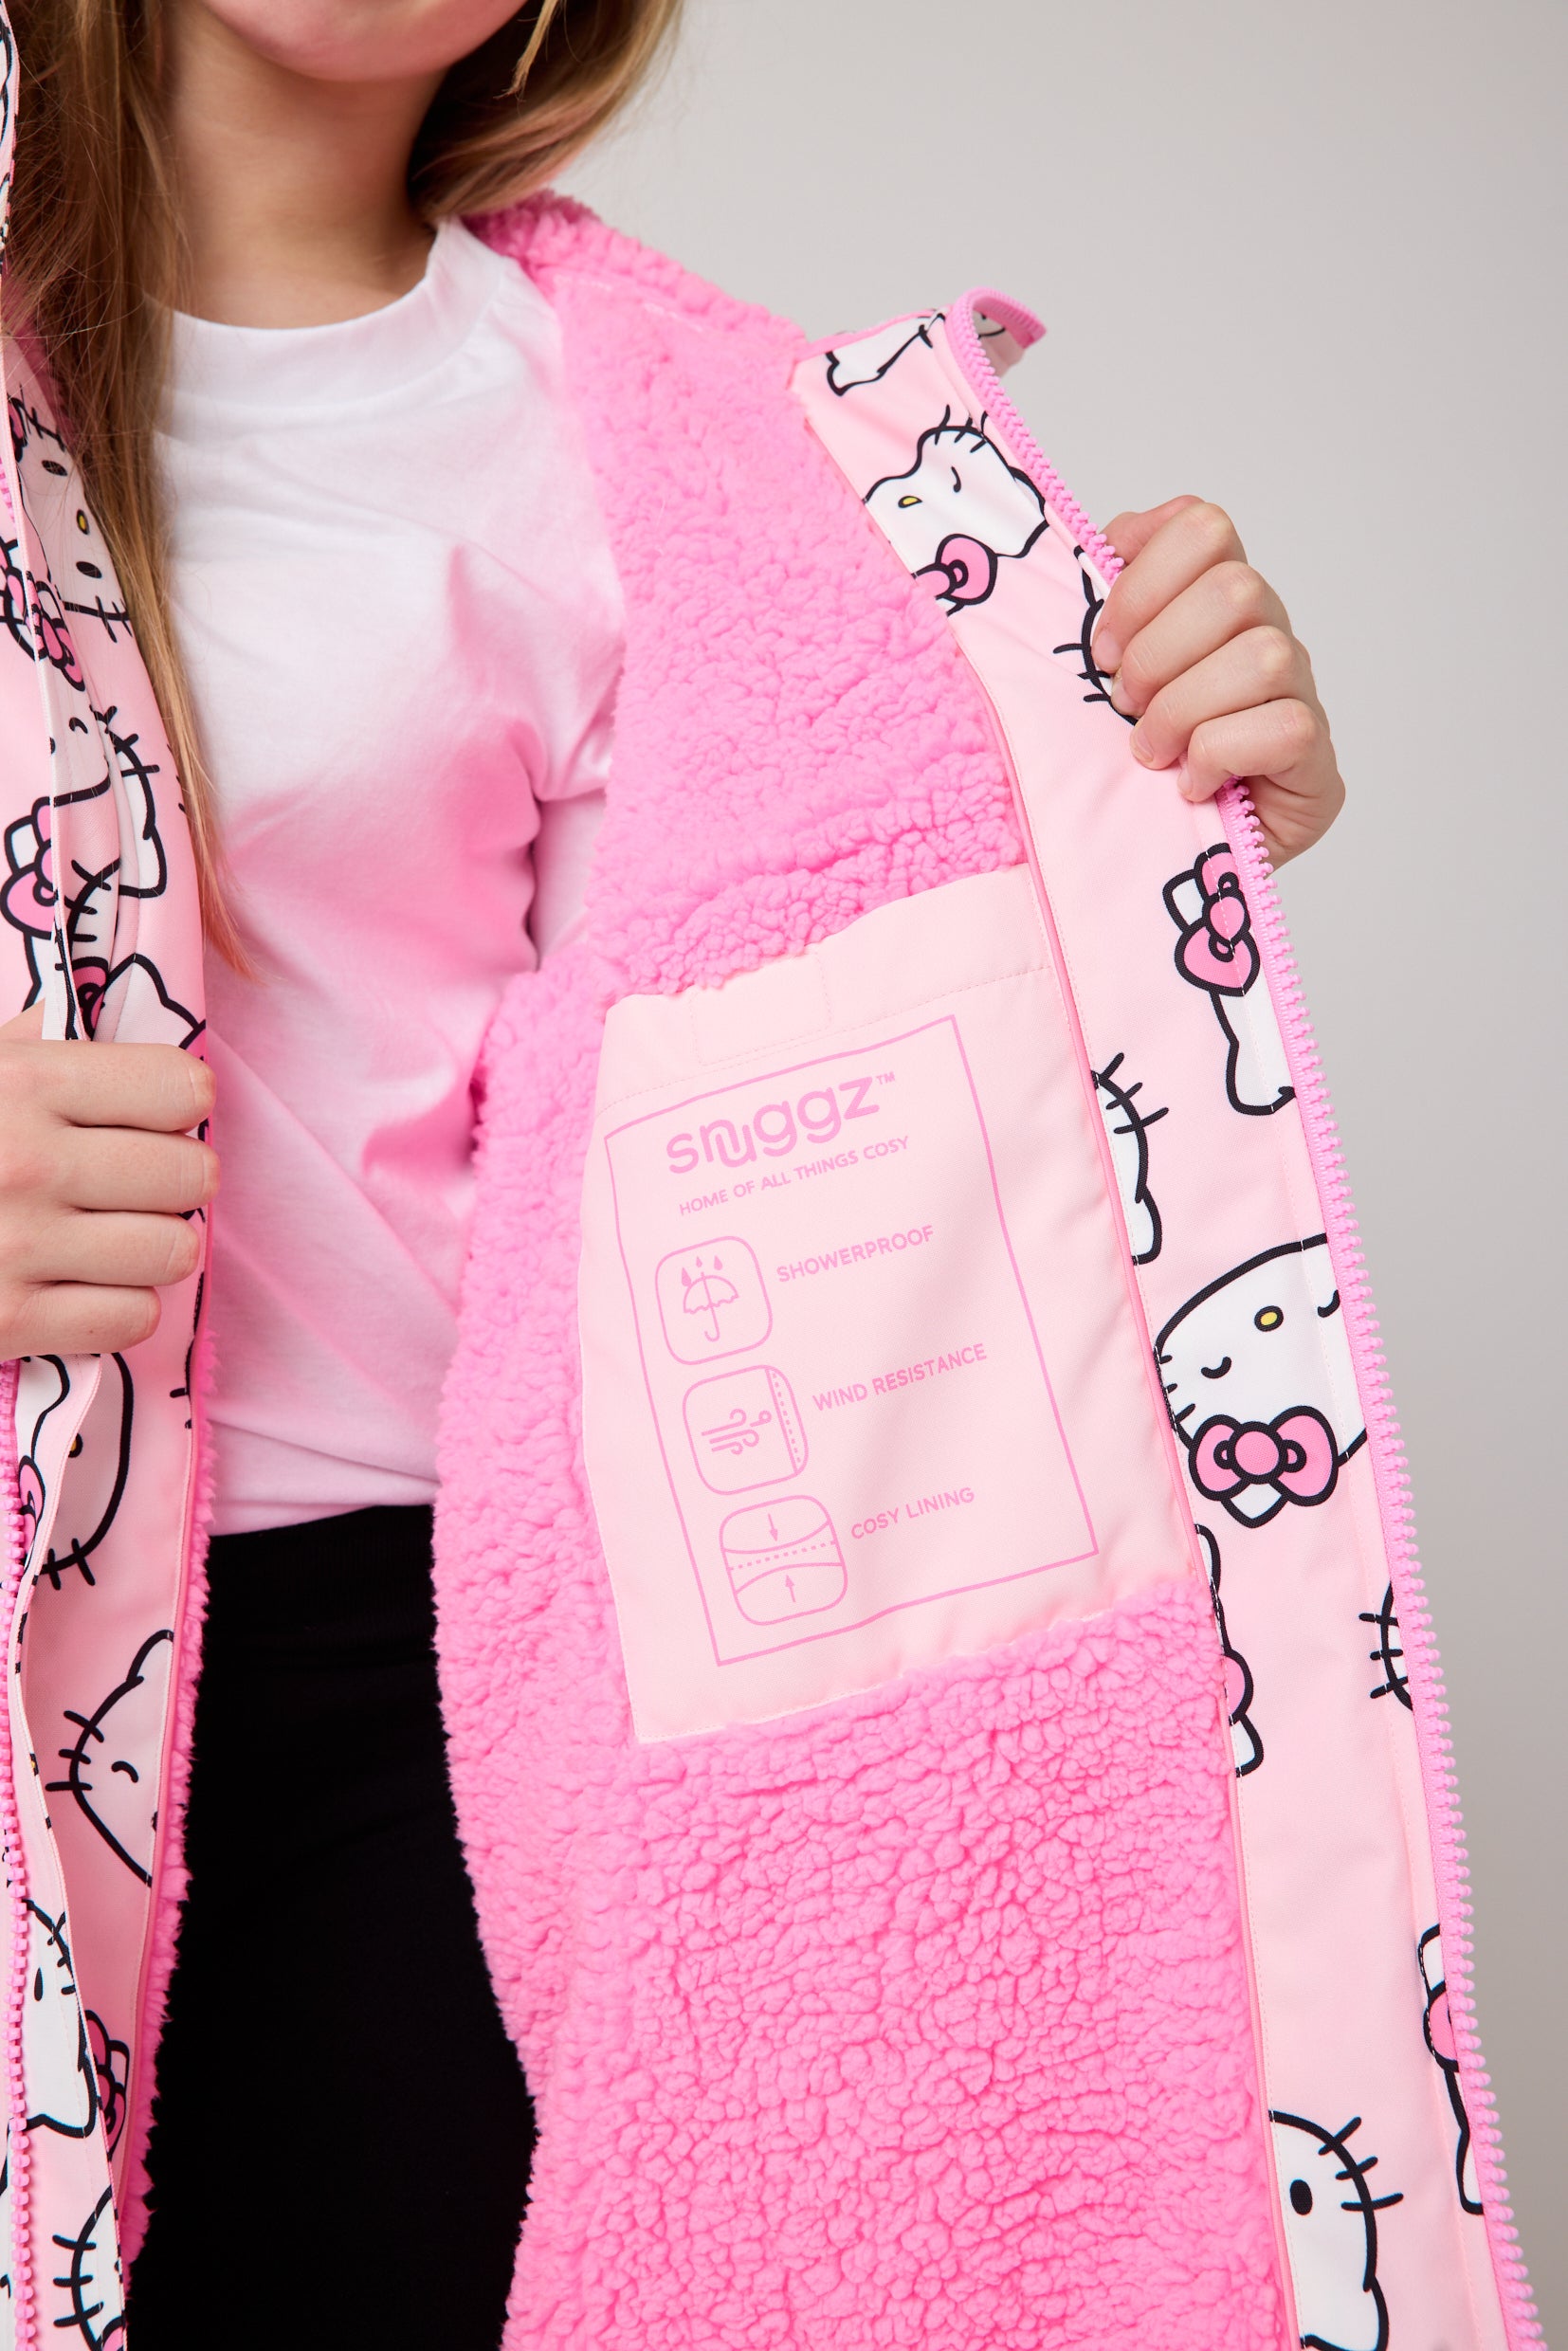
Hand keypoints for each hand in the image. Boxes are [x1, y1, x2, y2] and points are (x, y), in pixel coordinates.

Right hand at [0, 1004, 217, 1358]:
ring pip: (174, 1249)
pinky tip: (86, 1283)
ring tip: (118, 1232)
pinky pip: (131, 1318)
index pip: (181, 1086)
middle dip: (178, 1176)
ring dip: (157, 1243)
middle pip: (192, 1173)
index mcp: (27, 1083)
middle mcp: (32, 1163)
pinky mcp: (8, 1322)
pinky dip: (122, 1304)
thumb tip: (86, 1025)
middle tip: (143, 1180)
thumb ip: (26, 1045)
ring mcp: (21, 1248)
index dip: (180, 1100)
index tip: (157, 1112)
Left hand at [1090, 497, 1344, 866]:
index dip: (1144, 580)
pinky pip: (1286, 727)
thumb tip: (1106, 543)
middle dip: (1158, 652)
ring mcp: (1299, 697)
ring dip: (1185, 708)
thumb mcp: (1098, 678)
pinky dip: (1221, 755)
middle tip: (1122, 704)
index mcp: (1215, 601)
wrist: (1159, 860)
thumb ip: (1108, 605)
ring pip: (1264, 655)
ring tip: (1150, 752)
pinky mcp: (1315, 763)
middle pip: (1236, 588)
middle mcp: (1267, 636)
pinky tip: (1192, 783)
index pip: (1205, 527)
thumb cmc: (1127, 765)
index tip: (1102, 645)